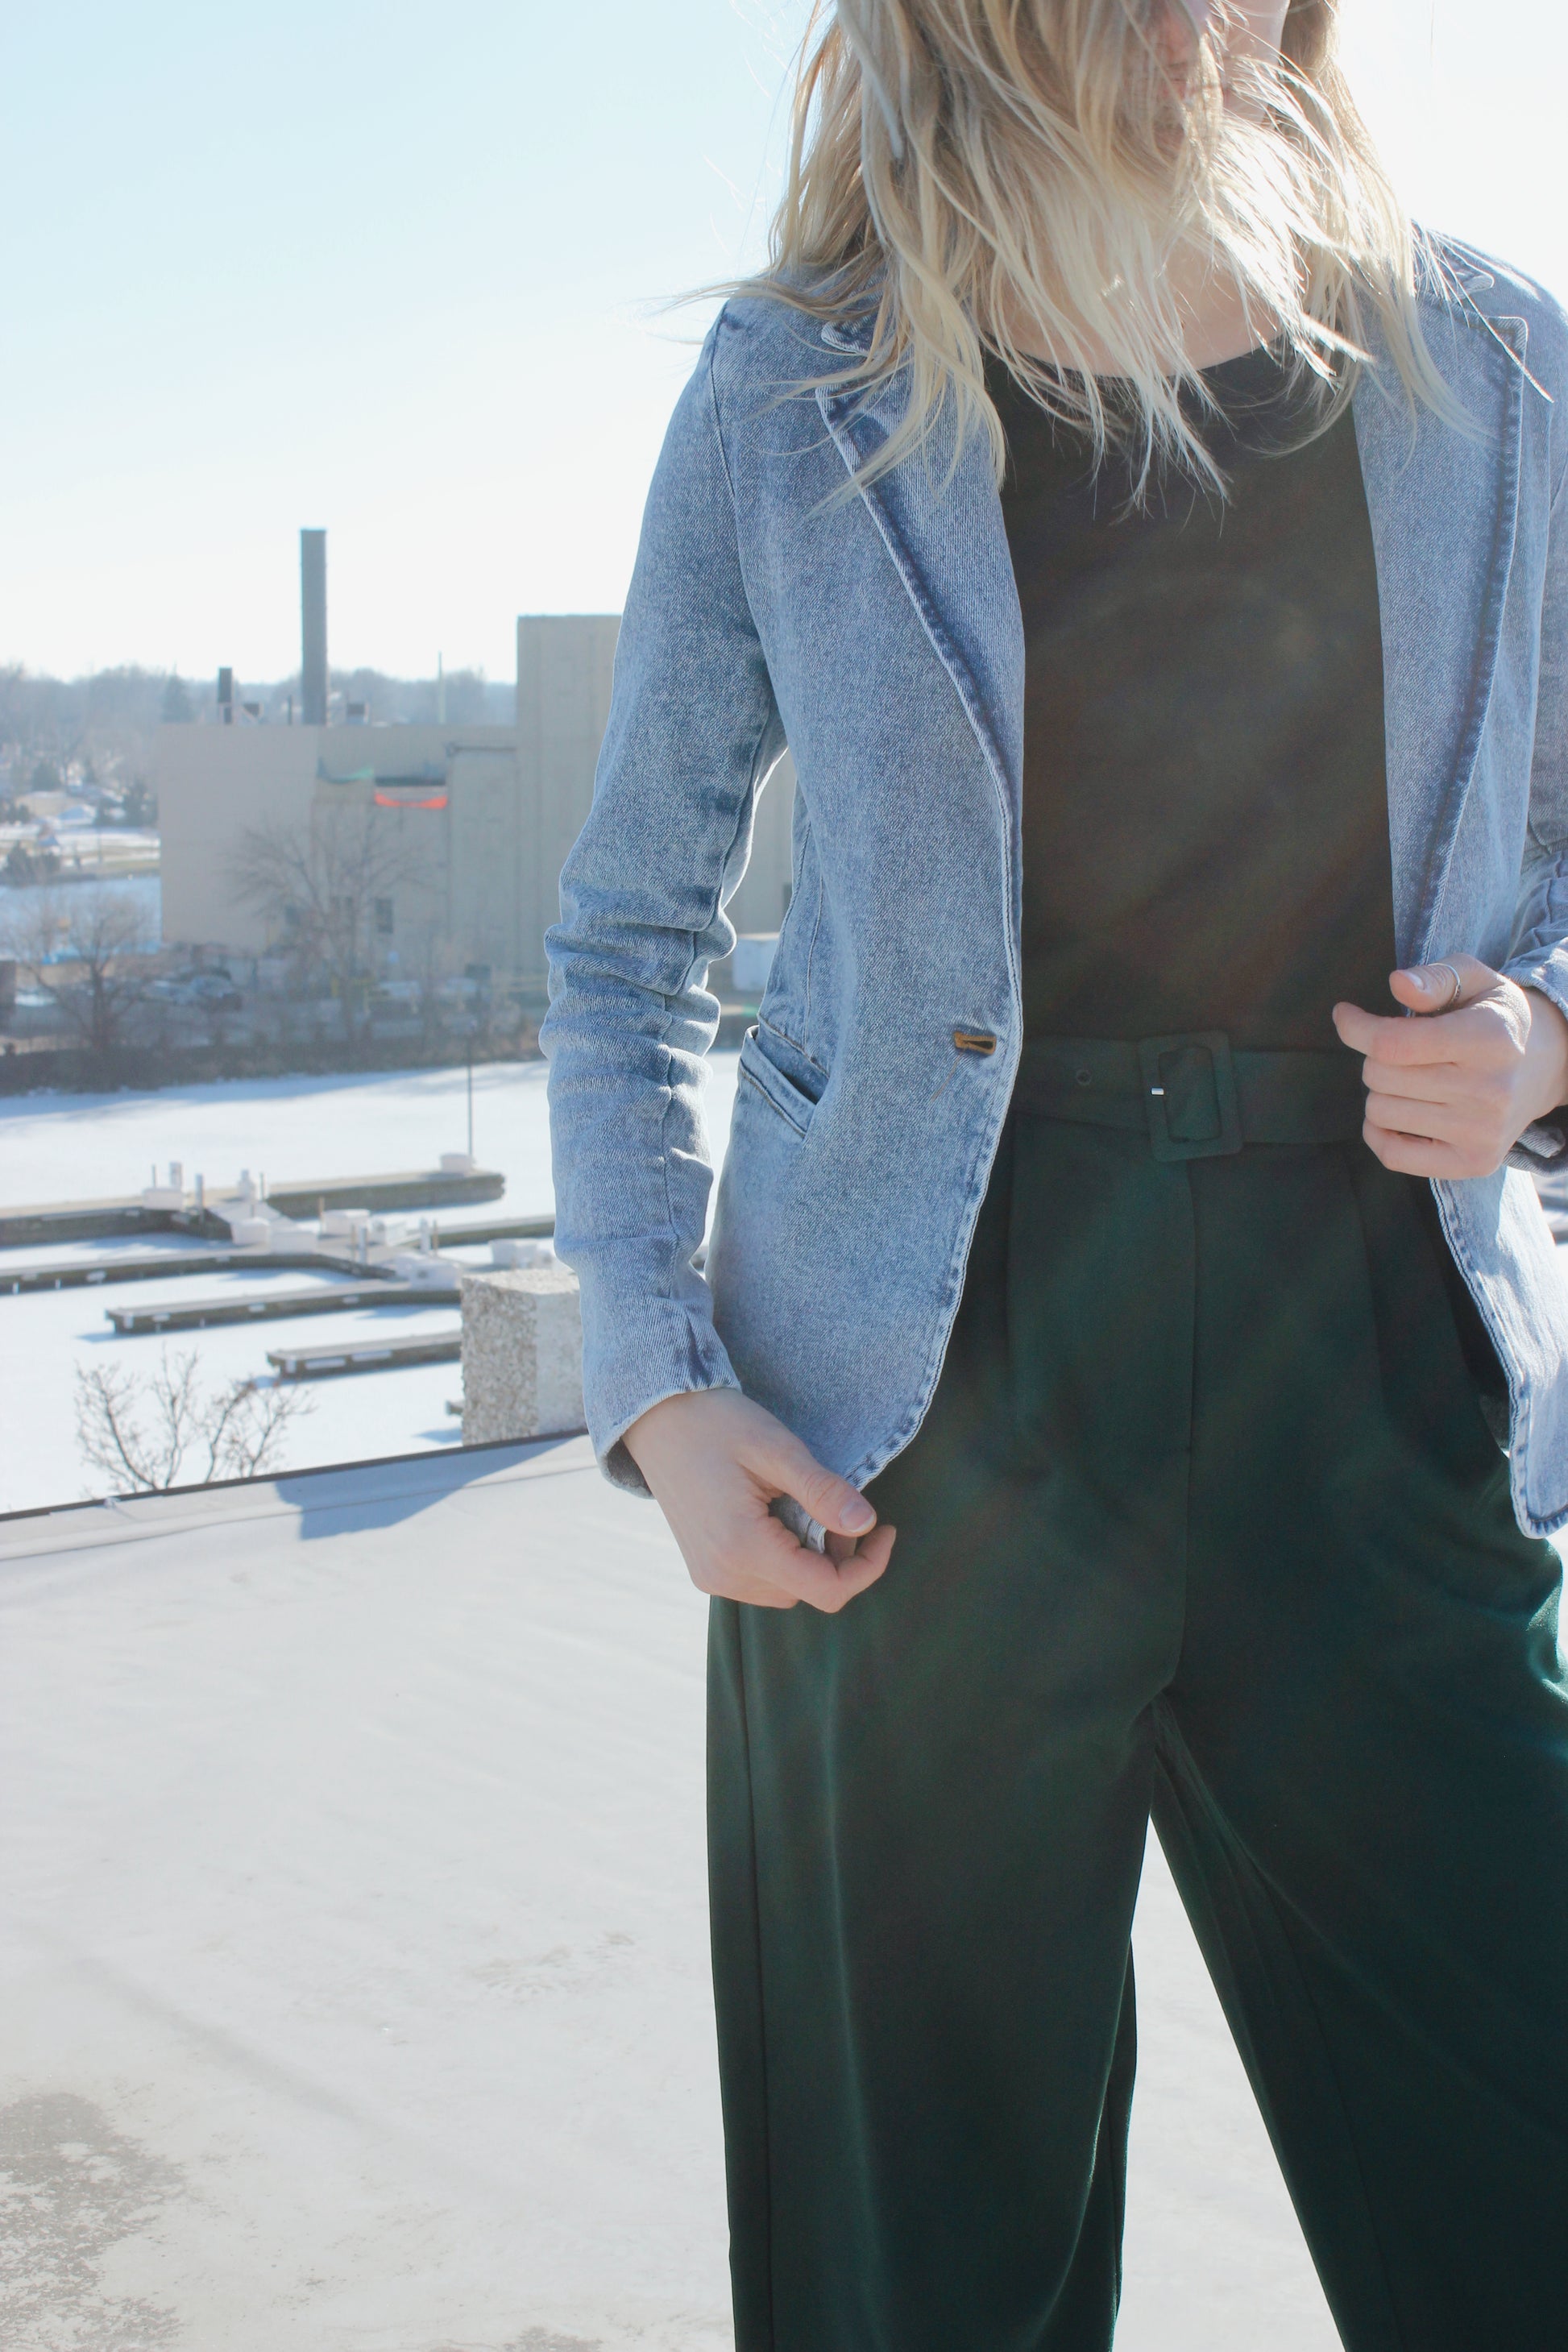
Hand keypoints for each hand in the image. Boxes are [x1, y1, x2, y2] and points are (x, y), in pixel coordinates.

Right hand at [623, 1387, 895, 1611]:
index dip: (867, 1566)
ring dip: (810, 1558)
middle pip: (808, 1592)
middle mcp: (724, 1575)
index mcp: (743, 1548)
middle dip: (837, 1557)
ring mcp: (710, 1576)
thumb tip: (867, 1525)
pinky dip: (783, 1557)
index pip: (827, 1590)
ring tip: (802, 1505)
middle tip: (837, 1505)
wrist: (657, 1416)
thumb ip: (823, 1492)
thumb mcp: (778, 1450)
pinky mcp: (705, 1568)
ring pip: (786, 1590)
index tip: (884, 1528)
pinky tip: (777, 1515)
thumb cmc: (717, 1423)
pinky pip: (760, 1581)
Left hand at [1332, 955, 1567, 1178]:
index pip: (1392, 1043)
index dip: (1356, 1028)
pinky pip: (1392, 1155)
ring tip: (1411, 1078)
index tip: (1346, 1015)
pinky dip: (1379, 1132)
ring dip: (1381, 1092)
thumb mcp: (1475, 980)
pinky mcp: (1474, 1163)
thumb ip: (1435, 978)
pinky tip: (1398, 1111)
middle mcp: (1489, 1090)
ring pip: (1379, 1112)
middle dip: (1377, 1056)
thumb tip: (1398, 983)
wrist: (1547, 1065)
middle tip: (1402, 1050)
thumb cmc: (1495, 1017)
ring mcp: (1482, 1133)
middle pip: (1380, 1076)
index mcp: (1489, 1039)